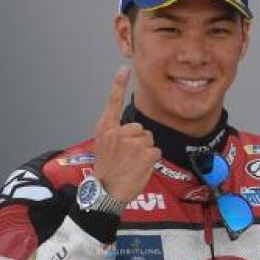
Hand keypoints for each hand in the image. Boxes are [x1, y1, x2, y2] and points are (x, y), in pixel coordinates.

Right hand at [92, 66, 161, 202]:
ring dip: (145, 151)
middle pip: (140, 128)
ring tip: (132, 163)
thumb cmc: (107, 170)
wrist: (106, 191)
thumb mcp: (103, 147)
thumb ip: (115, 134)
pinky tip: (140, 167)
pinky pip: (155, 151)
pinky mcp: (145, 154)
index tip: (124, 68)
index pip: (112, 102)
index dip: (118, 84)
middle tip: (127, 156)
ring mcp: (132, 143)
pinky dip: (151, 160)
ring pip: (149, 139)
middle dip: (138, 140)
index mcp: (105, 129)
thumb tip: (132, 130)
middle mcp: (117, 133)